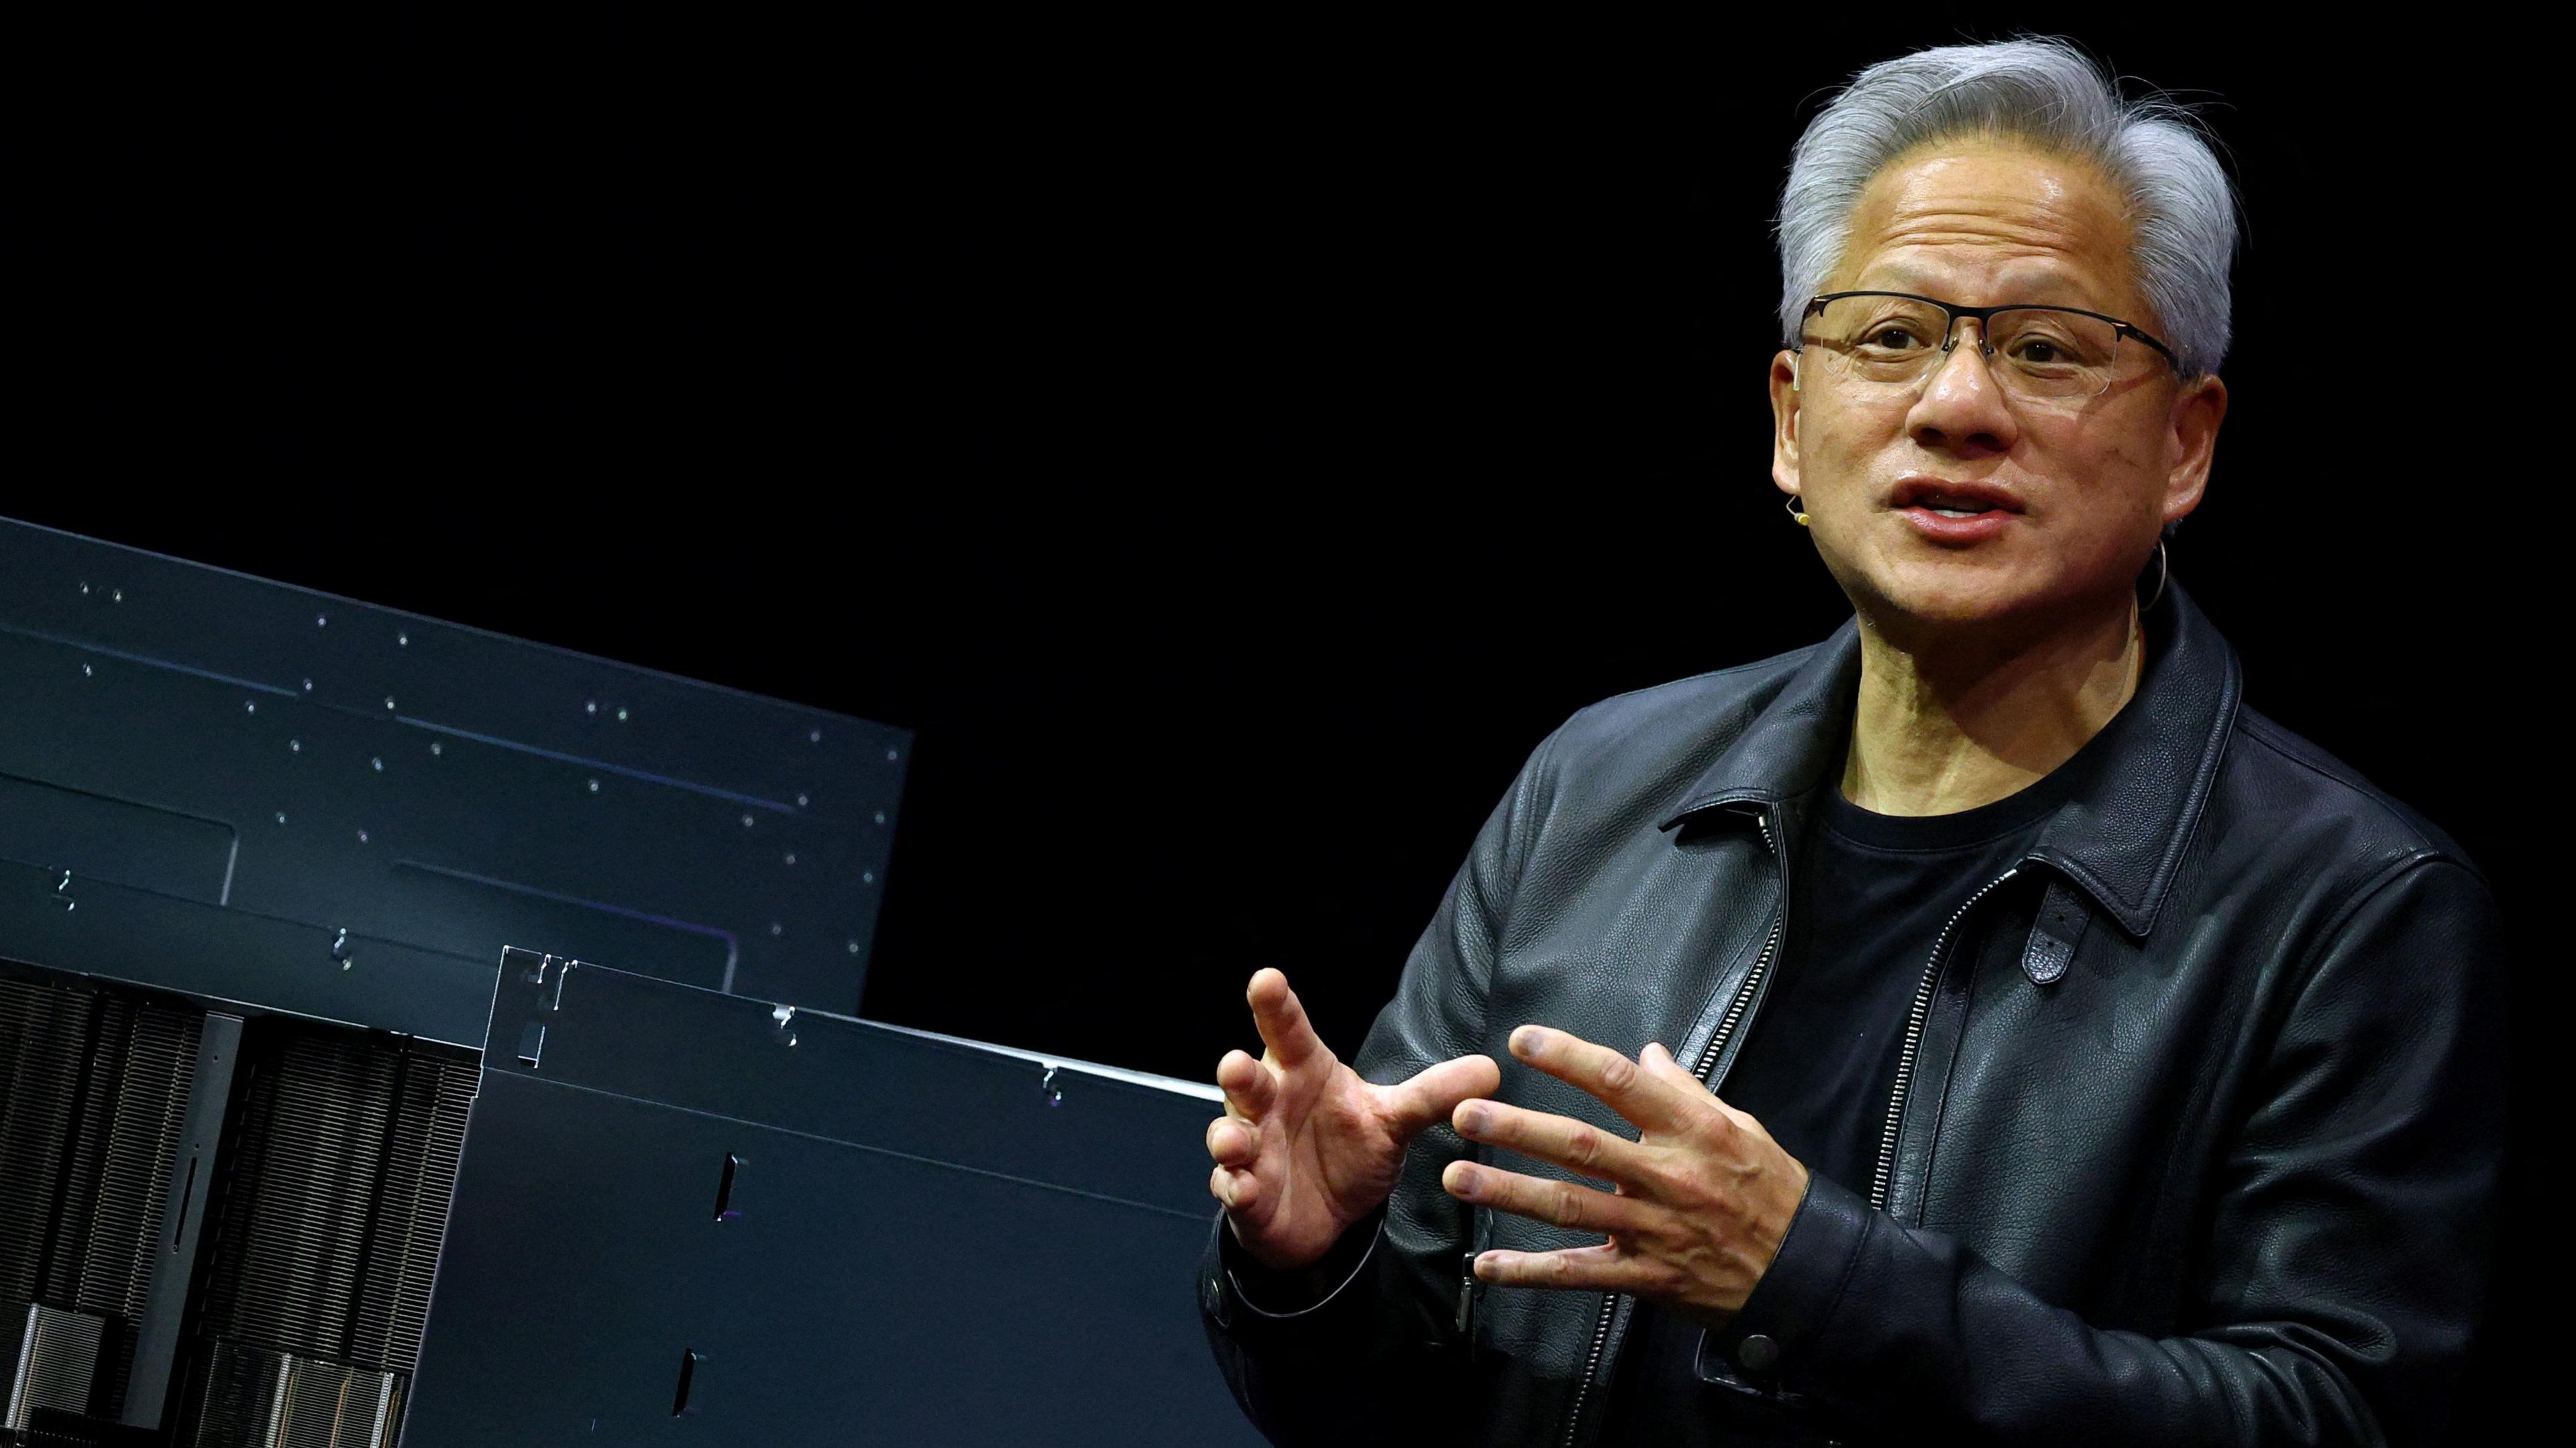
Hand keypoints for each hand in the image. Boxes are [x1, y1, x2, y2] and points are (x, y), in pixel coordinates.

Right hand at [1206, 968, 1501, 1271]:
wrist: (1326, 1216)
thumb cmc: (1350, 1149)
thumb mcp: (1394, 1122)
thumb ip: (1433, 1096)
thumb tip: (1492, 1069)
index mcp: (1305, 1073)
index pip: (1289, 1032)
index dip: (1276, 1007)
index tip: (1267, 979)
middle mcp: (1271, 1105)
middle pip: (1248, 1080)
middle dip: (1240, 1074)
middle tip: (1237, 1065)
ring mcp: (1253, 1149)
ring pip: (1230, 1134)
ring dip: (1229, 1136)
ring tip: (1238, 1141)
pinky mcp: (1247, 1194)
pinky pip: (1232, 1188)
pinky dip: (1236, 1188)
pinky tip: (1243, 1187)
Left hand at [1441, 1026, 1808, 1324]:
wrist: (1806, 1271)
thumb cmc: (1771, 1190)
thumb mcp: (1740, 1127)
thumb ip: (1685, 1091)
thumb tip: (1647, 1052)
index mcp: (1692, 1130)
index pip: (1621, 1083)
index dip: (1569, 1057)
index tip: (1523, 1040)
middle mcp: (1667, 1175)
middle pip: (1581, 1146)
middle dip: (1518, 1129)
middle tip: (1467, 1114)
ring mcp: (1653, 1229)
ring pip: (1569, 1207)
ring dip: (1508, 1192)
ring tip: (1457, 1179)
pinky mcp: (1645, 1276)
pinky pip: (1578, 1275)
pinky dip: (1529, 1272)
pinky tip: (1486, 1267)